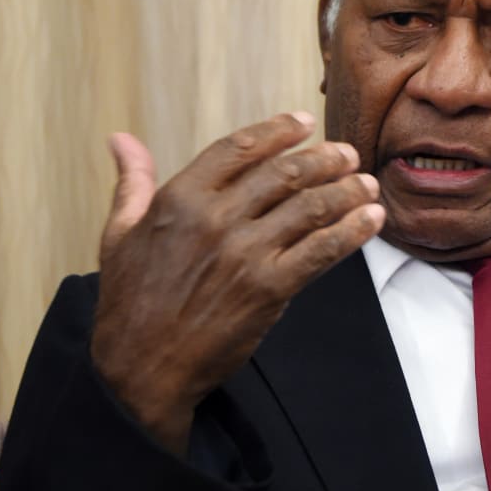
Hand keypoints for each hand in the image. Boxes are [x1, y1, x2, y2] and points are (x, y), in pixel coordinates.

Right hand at [91, 113, 384, 452]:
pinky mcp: (269, 287)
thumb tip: (122, 139)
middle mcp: (216, 218)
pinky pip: (322, 250)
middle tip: (349, 154)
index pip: (239, 148)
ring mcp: (245, 252)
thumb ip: (133, 183)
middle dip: (326, 159)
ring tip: (367, 184)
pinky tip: (371, 219)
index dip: (278, 130)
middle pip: (285, 173)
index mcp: (180, 198)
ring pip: (310, 207)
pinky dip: (352, 231)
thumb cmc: (130, 302)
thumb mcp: (119, 234)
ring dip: (347, 191)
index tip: (306, 123)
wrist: (141, 368)